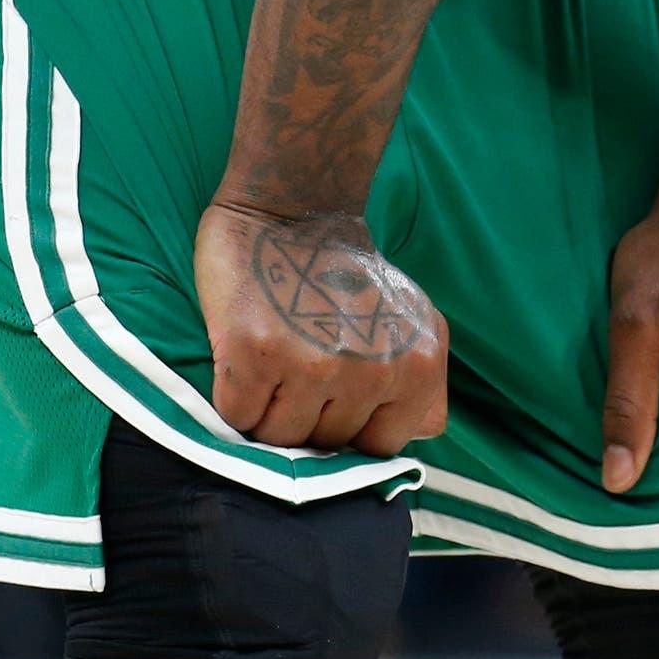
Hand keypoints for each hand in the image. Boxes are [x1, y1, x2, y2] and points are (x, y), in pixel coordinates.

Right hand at [197, 200, 447, 455]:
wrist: (290, 209)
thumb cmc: (346, 273)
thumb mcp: (414, 322)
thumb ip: (424, 387)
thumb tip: (420, 437)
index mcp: (418, 367)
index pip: (379, 449)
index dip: (350, 428)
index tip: (334, 395)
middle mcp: (373, 372)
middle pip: (326, 446)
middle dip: (308, 415)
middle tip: (300, 363)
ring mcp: (314, 365)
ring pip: (279, 439)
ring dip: (267, 409)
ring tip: (275, 358)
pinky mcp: (256, 354)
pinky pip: (237, 417)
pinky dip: (234, 396)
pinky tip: (248, 355)